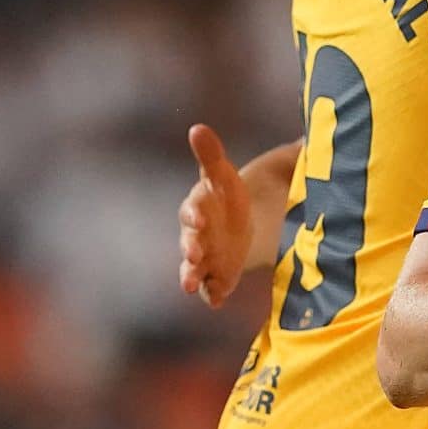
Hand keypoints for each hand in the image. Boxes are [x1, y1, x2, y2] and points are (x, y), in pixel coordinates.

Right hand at [178, 124, 252, 308]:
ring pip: (193, 271)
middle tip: (194, 253)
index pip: (191, 210)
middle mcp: (195, 236)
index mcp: (197, 209)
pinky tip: (216, 300)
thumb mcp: (222, 175)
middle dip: (191, 249)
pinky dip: (213, 294)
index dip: (194, 214)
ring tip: (191, 285)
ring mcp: (205, 259)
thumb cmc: (226, 195)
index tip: (199, 216)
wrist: (238, 224)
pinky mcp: (217, 277)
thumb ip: (211, 155)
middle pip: (189, 243)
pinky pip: (212, 289)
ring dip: (191, 276)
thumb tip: (197, 127)